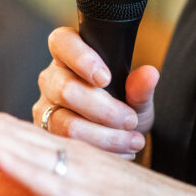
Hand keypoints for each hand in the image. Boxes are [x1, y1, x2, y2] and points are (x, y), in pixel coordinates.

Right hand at [34, 26, 158, 157]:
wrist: (118, 137)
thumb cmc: (123, 106)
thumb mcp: (137, 97)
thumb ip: (141, 87)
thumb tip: (149, 74)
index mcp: (69, 55)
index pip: (62, 43)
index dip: (82, 59)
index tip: (106, 78)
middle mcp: (51, 79)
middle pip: (66, 89)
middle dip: (104, 110)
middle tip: (131, 120)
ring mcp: (45, 109)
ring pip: (68, 124)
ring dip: (107, 137)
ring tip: (133, 140)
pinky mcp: (48, 136)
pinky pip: (71, 147)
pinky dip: (102, 152)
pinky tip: (122, 152)